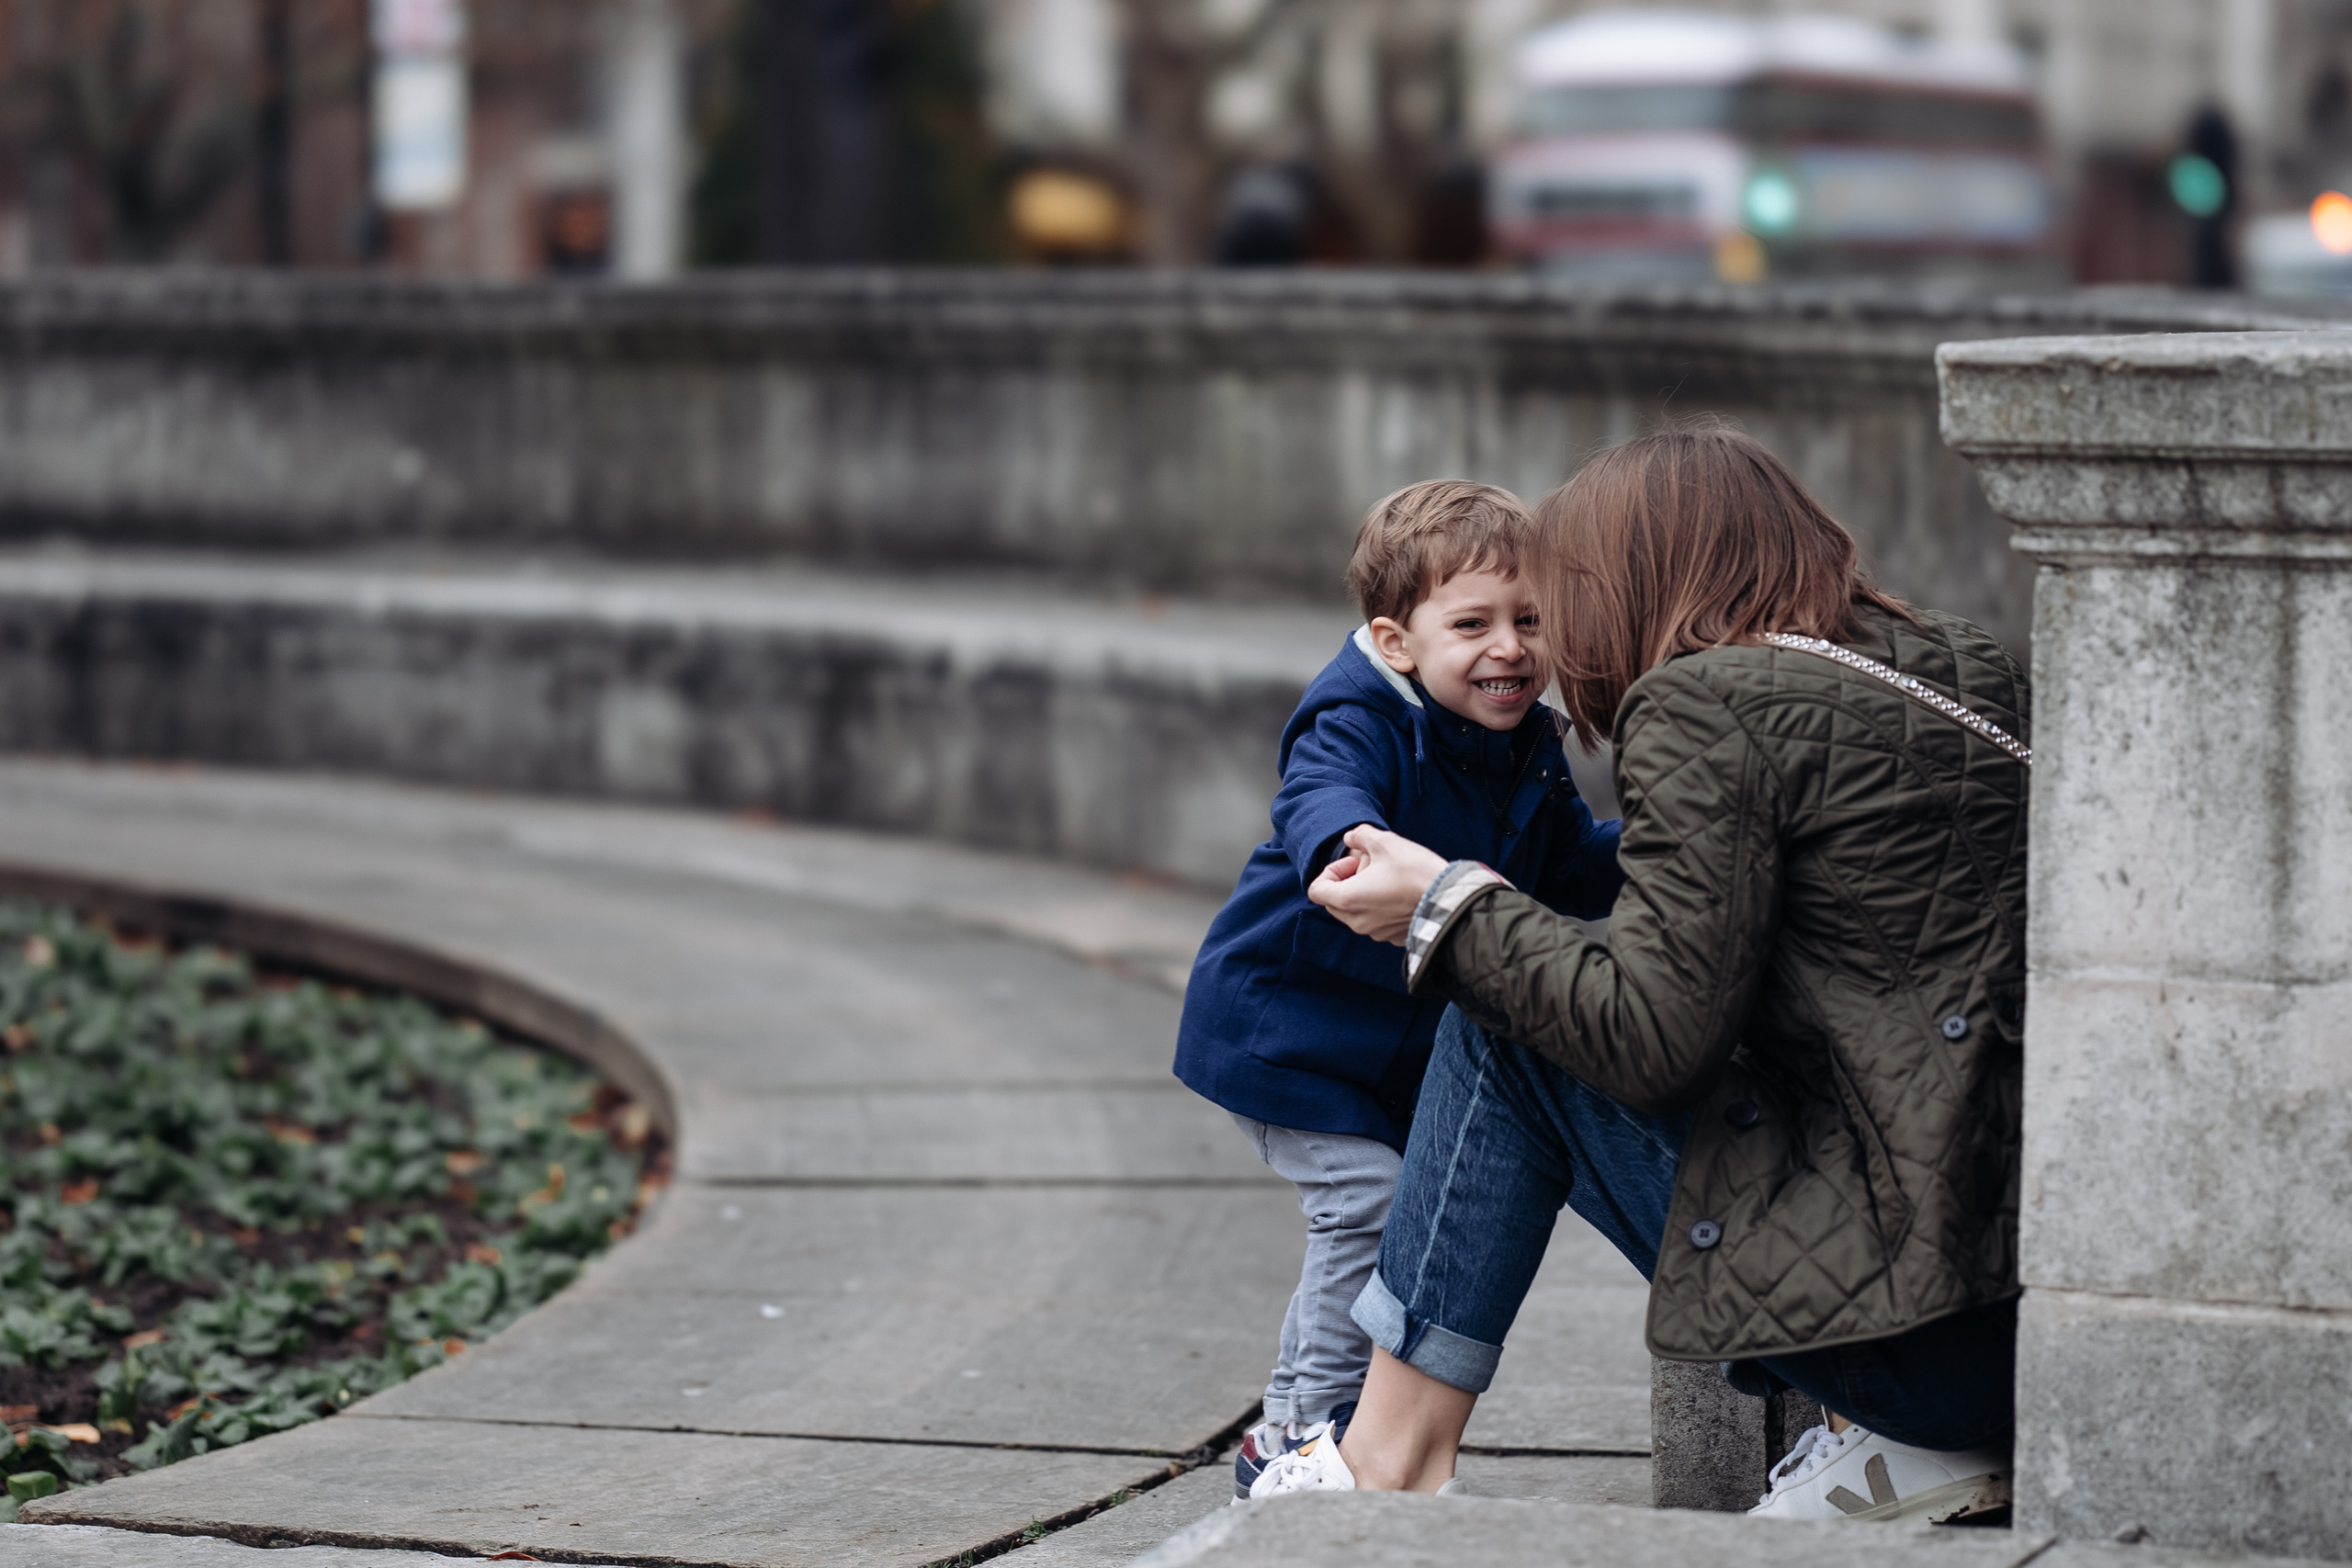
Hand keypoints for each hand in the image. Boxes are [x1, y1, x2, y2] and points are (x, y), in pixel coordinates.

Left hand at [1309, 825, 1449, 945]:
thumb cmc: (1415, 872)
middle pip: (1334, 902)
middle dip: (1347, 881)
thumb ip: (1361, 835)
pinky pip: (1375, 921)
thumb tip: (1351, 837)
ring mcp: (1375, 932)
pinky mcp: (1392, 937)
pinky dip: (1379, 907)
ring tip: (1388, 878)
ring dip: (1364, 893)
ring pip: (1355, 912)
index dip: (1331, 870)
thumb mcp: (1385, 842)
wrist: (1450, 900)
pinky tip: (1400, 892)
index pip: (1316, 890)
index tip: (1354, 862)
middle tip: (1371, 867)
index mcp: (1347, 900)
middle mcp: (1357, 922)